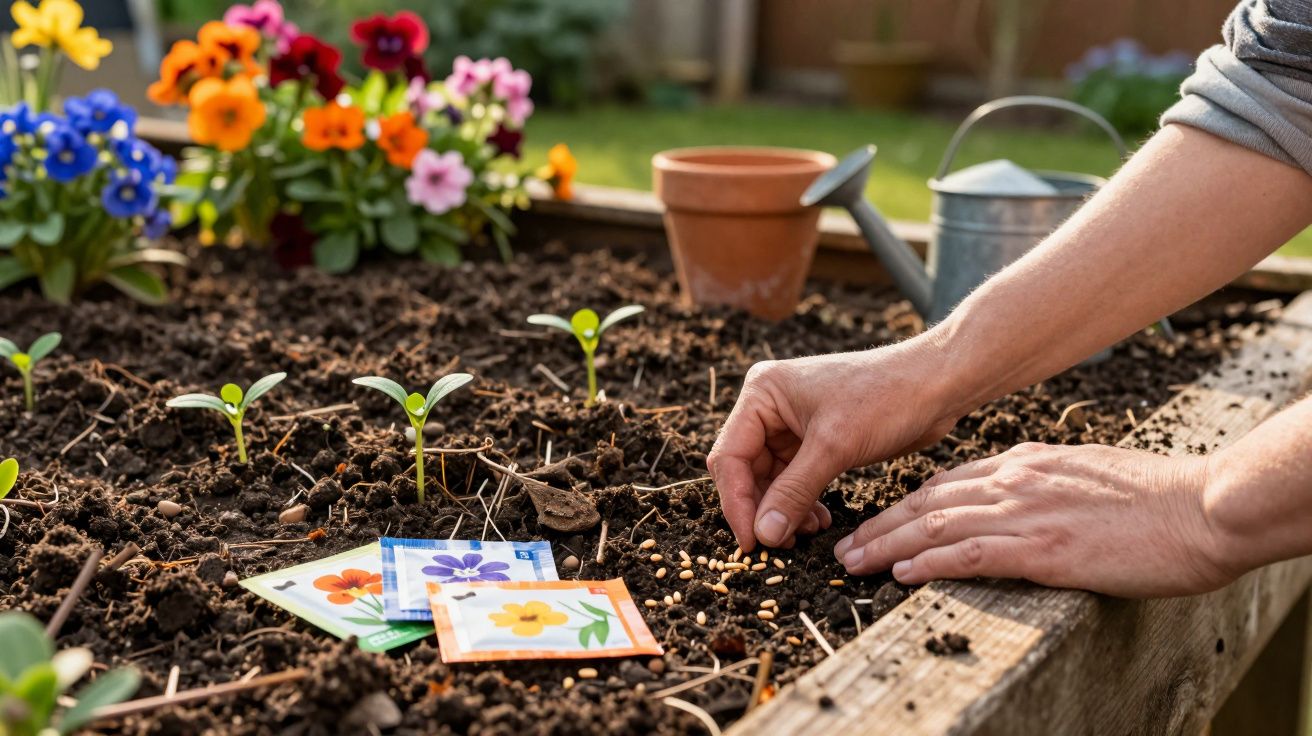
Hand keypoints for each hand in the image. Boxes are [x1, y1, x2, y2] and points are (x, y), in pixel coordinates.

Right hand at [708, 340, 959, 550]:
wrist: (936, 384)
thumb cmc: (886, 398)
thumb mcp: (834, 447)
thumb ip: (794, 492)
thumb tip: (763, 535)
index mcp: (762, 393)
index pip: (730, 457)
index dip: (737, 503)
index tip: (752, 543)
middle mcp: (769, 406)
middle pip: (746, 470)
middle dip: (762, 509)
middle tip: (780, 545)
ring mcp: (791, 423)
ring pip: (770, 479)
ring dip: (783, 510)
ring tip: (805, 534)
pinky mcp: (815, 439)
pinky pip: (794, 479)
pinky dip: (801, 503)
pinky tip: (818, 521)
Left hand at [834, 443, 1235, 597]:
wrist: (1204, 507)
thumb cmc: (1158, 498)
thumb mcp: (1089, 475)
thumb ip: (1047, 483)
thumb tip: (1024, 497)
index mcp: (1027, 462)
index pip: (947, 482)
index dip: (906, 504)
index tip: (879, 521)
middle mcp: (1016, 480)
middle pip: (927, 501)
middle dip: (880, 525)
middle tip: (845, 545)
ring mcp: (1027, 512)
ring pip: (935, 526)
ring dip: (887, 545)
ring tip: (852, 563)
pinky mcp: (1044, 547)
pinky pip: (969, 554)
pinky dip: (928, 563)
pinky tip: (900, 574)